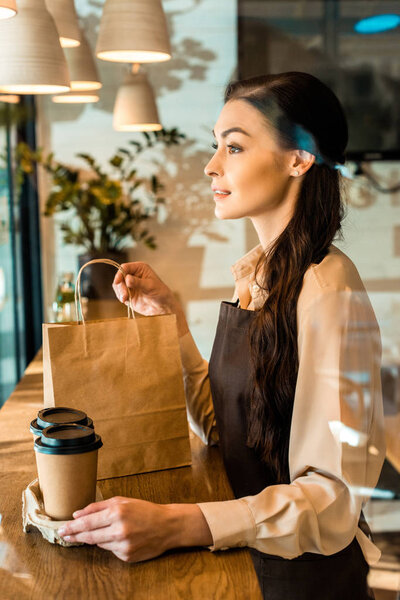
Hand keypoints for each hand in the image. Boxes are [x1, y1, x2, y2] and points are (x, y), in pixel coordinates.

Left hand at [58, 496, 212, 562]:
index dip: (72, 527)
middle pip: (89, 536)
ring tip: (96, 532)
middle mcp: (119, 530)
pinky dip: (110, 544)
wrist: (167, 525)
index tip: (62, 529)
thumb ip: (98, 506)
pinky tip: (120, 537)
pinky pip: (111, 550)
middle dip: (74, 536)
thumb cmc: (144, 510)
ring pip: (99, 544)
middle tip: (64, 535)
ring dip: (95, 538)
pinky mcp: (127, 556)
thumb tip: (77, 514)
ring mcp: (123, 546)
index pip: (87, 523)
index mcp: (117, 513)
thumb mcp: (122, 501)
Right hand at [112, 262, 188, 336]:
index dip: (120, 273)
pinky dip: (120, 296)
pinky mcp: (128, 294)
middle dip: (120, 286)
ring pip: (118, 285)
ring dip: (120, 292)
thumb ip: (138, 282)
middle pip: (120, 276)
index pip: (125, 267)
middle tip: (125, 295)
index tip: (118, 281)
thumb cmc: (160, 293)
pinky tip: (125, 300)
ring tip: (125, 299)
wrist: (162, 307)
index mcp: (140, 268)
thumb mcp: (150, 286)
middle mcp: (133, 275)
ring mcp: (130, 285)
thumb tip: (127, 278)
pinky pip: (119, 293)